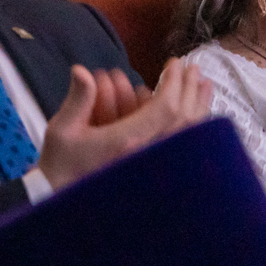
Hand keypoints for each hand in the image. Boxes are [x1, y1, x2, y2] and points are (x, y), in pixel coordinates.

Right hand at [34, 58, 212, 191]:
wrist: (62, 202)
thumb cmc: (61, 165)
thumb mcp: (62, 130)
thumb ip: (77, 99)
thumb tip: (82, 71)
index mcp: (127, 142)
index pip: (164, 108)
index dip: (173, 82)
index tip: (174, 63)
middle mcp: (146, 155)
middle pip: (183, 118)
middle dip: (190, 89)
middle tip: (193, 68)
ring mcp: (153, 166)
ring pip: (189, 135)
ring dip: (199, 106)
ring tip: (204, 85)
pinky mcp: (153, 173)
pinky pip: (184, 149)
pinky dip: (195, 129)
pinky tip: (197, 117)